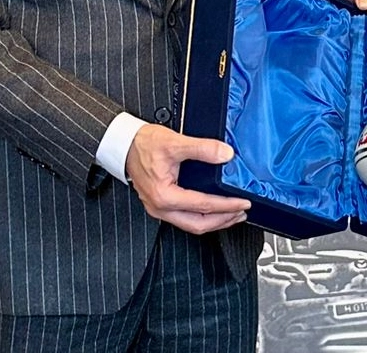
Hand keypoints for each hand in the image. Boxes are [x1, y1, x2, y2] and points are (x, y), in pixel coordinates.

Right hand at [125, 124, 250, 234]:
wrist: (123, 144)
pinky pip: (185, 217)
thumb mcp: (174, 143)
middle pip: (198, 224)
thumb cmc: (142, 144)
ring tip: (231, 214)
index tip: (243, 202)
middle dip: (223, 220)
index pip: (204, 206)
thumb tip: (225, 154)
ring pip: (191, 224)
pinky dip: (202, 215)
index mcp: (164, 196)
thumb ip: (202, 148)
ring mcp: (159, 208)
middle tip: (241, 213)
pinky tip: (212, 209)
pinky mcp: (160, 204)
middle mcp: (160, 207)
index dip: (227, 205)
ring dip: (214, 221)